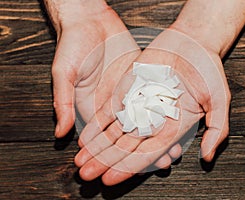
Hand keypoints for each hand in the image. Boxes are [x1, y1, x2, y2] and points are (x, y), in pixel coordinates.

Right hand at [45, 0, 179, 174]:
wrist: (89, 20)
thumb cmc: (72, 44)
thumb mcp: (64, 73)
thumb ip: (64, 102)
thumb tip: (60, 133)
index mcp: (93, 107)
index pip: (106, 139)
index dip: (117, 155)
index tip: (131, 170)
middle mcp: (112, 104)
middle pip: (130, 133)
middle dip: (144, 150)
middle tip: (163, 165)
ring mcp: (128, 92)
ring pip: (146, 119)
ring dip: (159, 135)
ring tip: (174, 150)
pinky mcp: (140, 78)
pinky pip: (154, 98)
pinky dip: (164, 111)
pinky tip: (176, 122)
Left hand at [74, 28, 230, 184]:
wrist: (192, 43)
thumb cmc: (208, 70)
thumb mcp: (219, 99)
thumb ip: (216, 129)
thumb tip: (206, 158)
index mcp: (174, 129)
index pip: (148, 154)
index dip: (128, 167)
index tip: (109, 179)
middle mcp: (154, 122)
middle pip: (126, 148)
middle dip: (106, 162)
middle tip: (86, 175)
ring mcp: (140, 107)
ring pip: (114, 133)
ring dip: (97, 147)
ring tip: (80, 161)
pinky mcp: (129, 92)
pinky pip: (110, 111)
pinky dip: (97, 124)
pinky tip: (84, 136)